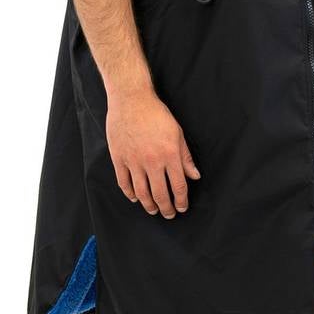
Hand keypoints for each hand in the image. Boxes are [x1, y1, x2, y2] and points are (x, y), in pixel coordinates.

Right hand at [107, 89, 201, 216]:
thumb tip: (194, 176)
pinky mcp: (119, 158)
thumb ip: (185, 157)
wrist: (131, 99)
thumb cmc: (156, 114)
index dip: (181, 200)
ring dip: (149, 205)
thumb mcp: (177, 133)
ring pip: (142, 193)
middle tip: (169, 214)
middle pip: (160, 194)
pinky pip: (124, 183)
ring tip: (153, 210)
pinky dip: (130, 194)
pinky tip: (136, 198)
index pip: (178, 186)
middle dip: (166, 208)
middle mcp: (152, 161)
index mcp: (170, 154)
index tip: (182, 207)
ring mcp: (134, 161)